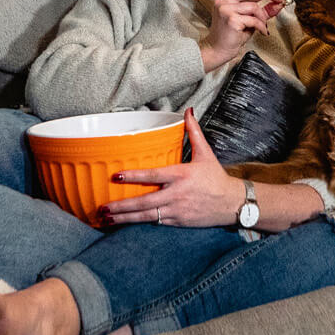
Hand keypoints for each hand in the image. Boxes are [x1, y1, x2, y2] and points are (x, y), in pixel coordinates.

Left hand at [100, 109, 242, 227]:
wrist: (232, 203)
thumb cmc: (216, 178)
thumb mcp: (205, 153)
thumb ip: (193, 132)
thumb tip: (188, 111)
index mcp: (181, 175)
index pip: (153, 175)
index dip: (134, 176)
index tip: (116, 176)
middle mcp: (177, 194)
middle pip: (144, 202)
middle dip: (122, 206)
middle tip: (102, 207)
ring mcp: (177, 210)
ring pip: (147, 216)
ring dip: (125, 218)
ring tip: (107, 218)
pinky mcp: (178, 222)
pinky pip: (155, 223)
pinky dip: (139, 224)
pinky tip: (124, 224)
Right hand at [199, 0, 287, 71]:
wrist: (217, 49)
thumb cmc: (230, 34)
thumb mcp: (248, 18)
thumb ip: (262, 9)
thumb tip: (278, 3)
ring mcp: (225, 9)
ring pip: (254, 6)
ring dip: (263, 17)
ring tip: (263, 25)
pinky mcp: (230, 19)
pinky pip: (253, 19)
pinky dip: (261, 26)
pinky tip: (262, 31)